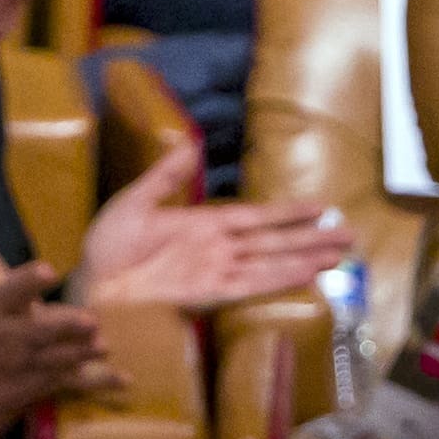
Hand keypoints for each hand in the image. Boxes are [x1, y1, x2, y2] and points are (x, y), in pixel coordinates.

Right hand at [0, 188, 104, 438]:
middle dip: (61, 328)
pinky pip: (75, 385)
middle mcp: (12, 338)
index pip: (9, 292)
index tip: (47, 268)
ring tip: (105, 344)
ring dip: (82, 354)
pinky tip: (125, 379)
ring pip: (59, 361)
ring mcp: (32, 365)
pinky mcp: (50, 384)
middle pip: (37, 333)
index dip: (26, 283)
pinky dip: (100, 383)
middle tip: (89, 320)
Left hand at [71, 137, 350, 312]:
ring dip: (306, 258)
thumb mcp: (135, 202)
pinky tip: (306, 275)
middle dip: (311, 238)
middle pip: (274, 241)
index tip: (321, 206)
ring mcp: (216, 273)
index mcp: (203, 225)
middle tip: (350, 233)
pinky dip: (279, 279)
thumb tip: (189, 143)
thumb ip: (166, 177)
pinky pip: (251, 285)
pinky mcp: (207, 296)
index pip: (256, 217)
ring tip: (340, 254)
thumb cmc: (107, 247)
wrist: (89, 286)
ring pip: (271, 263)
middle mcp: (217, 250)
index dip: (288, 213)